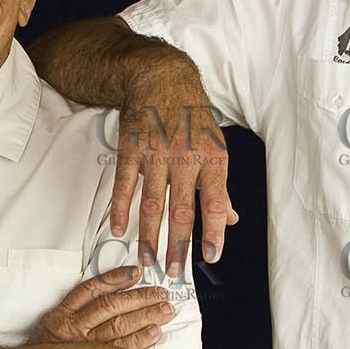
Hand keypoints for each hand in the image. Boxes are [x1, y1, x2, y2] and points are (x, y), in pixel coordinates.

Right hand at [28, 266, 175, 348]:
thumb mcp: (51, 326)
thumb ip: (74, 311)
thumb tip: (108, 294)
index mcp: (62, 316)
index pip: (91, 290)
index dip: (115, 279)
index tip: (135, 272)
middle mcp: (73, 330)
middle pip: (111, 307)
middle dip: (139, 298)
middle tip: (161, 294)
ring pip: (118, 327)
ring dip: (145, 317)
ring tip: (164, 311)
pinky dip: (140, 341)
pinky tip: (154, 334)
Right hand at [114, 93, 234, 276]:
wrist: (162, 78)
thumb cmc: (191, 114)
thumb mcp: (215, 145)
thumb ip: (219, 186)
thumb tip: (230, 218)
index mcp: (211, 159)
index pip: (215, 202)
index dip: (214, 231)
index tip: (211, 255)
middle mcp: (185, 158)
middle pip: (181, 210)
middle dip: (177, 245)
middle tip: (173, 271)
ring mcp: (156, 154)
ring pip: (151, 203)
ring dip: (148, 235)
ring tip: (146, 258)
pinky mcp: (131, 149)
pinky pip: (124, 184)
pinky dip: (120, 209)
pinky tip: (119, 229)